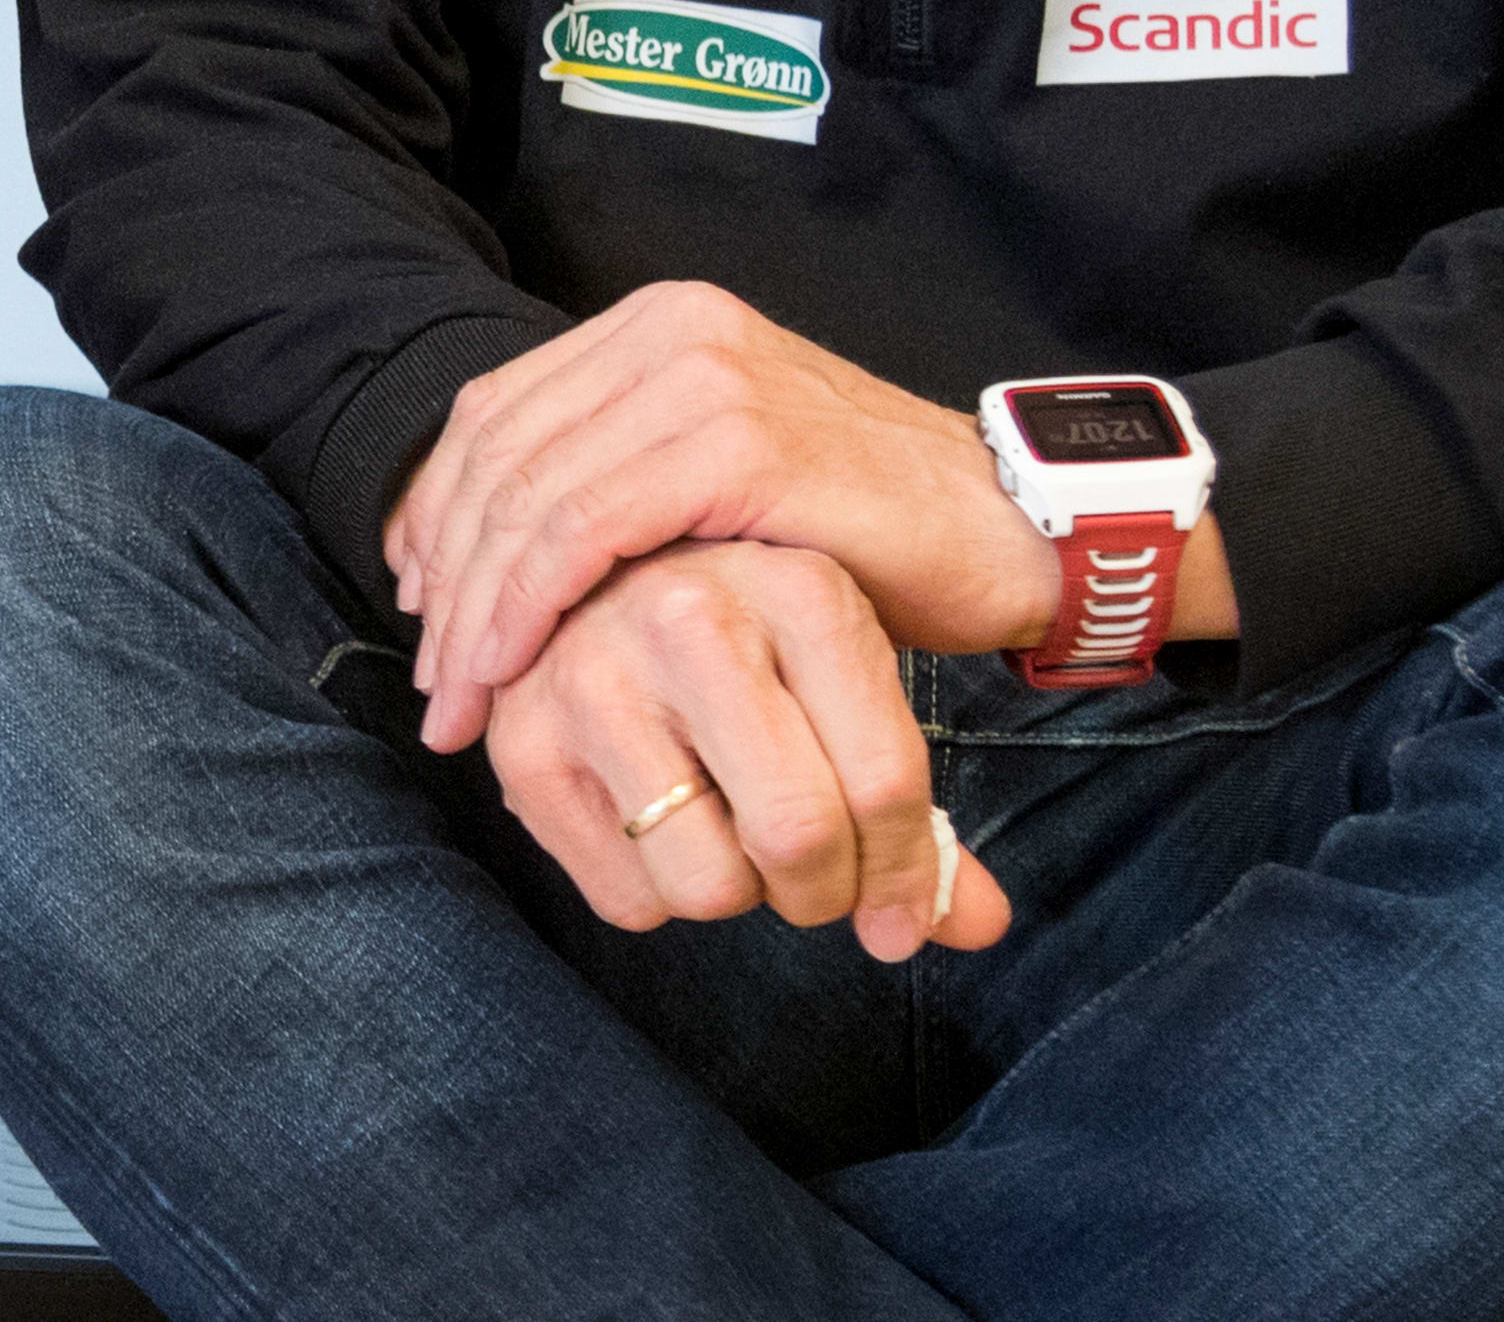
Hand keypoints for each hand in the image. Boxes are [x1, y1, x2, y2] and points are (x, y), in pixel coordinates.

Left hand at [393, 281, 1066, 749]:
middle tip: (436, 683)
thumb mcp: (709, 488)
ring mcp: (705, 376)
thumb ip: (607, 488)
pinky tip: (516, 670)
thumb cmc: (856, 531)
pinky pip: (590, 526)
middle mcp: (669, 330)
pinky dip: (534, 603)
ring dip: (479, 607)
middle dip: (448, 576)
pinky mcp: (739, 442)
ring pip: (532, 492)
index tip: (420, 610)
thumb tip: (470, 551)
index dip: (436, 515)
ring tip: (461, 699)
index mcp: (651, 326)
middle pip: (498, 453)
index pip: (495, 414)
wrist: (1004, 531)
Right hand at [474, 540, 1011, 961]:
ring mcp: (593, 673)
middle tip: (812, 879)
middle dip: (822, 894)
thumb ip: (913, 810)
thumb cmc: (746, 643)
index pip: (885, 783)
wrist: (591, 576)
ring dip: (734, 893)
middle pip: (799, 836)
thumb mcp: (845, 686)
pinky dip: (656, 895)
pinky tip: (653, 822)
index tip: (902, 918)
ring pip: (710, 884)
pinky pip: (628, 901)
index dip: (909, 878)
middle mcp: (690, 615)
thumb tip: (979, 927)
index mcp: (799, 589)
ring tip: (726, 833)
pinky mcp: (523, 741)